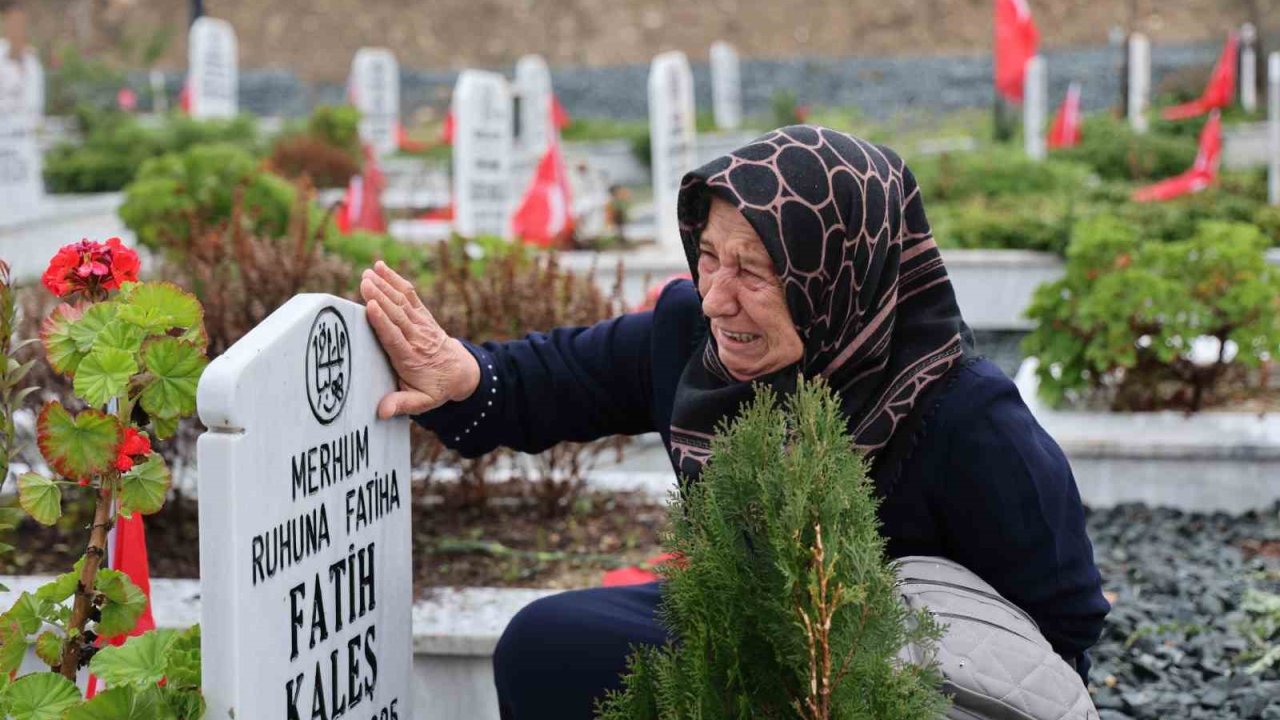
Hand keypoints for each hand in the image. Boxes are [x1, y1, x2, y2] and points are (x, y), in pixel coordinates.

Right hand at [359, 261, 479, 418]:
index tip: (371, 307)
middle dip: (381, 298)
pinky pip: (409, 295)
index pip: (395, 338)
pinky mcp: (422, 315)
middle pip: (397, 316)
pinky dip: (396, 280)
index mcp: (411, 359)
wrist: (461, 372)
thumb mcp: (422, 402)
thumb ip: (402, 404)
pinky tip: (381, 267)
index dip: (383, 322)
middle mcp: (417, 338)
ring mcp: (421, 324)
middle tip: (364, 282)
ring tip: (368, 272)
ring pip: (402, 303)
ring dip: (385, 286)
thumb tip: (382, 411)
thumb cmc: (435, 388)